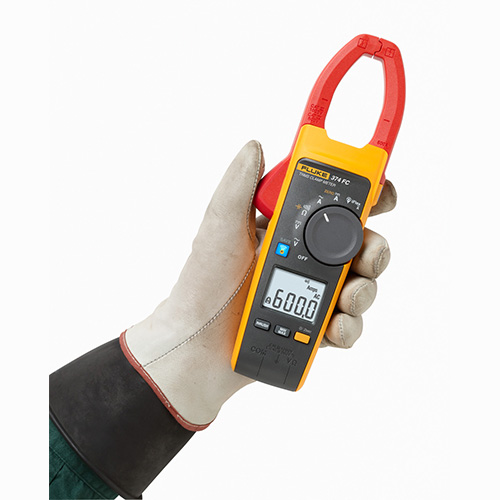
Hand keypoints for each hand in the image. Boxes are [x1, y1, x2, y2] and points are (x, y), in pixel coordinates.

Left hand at [122, 140, 395, 429]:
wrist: (197, 346)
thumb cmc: (203, 285)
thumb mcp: (220, 227)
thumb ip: (239, 185)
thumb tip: (254, 145)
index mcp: (284, 230)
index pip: (332, 205)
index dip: (363, 197)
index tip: (380, 196)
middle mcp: (301, 258)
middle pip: (358, 246)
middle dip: (375, 249)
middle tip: (368, 259)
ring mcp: (309, 294)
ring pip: (360, 285)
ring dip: (365, 290)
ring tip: (348, 299)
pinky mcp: (312, 328)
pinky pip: (346, 324)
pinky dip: (349, 326)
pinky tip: (336, 327)